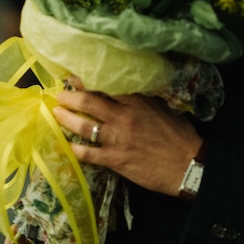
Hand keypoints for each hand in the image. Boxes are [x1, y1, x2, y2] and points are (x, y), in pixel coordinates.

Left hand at [53, 78, 202, 195]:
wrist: (188, 166)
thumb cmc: (180, 137)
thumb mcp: (165, 110)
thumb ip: (145, 101)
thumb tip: (129, 93)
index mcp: (138, 102)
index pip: (107, 86)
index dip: (87, 81)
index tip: (74, 77)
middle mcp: (124, 117)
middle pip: (89, 102)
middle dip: (70, 96)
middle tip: (59, 94)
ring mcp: (117, 139)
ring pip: (83, 126)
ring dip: (66, 119)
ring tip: (56, 114)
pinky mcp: (115, 160)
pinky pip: (88, 153)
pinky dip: (74, 149)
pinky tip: (65, 145)